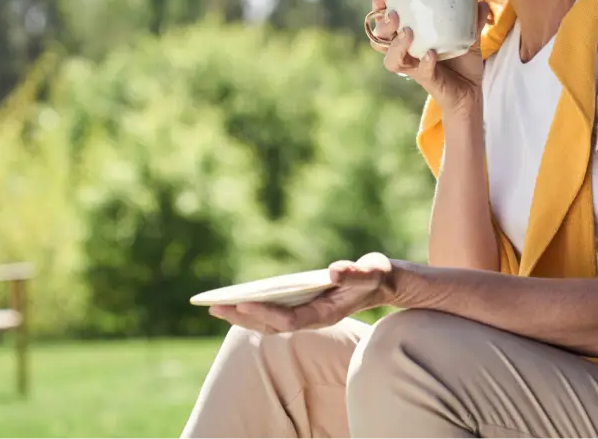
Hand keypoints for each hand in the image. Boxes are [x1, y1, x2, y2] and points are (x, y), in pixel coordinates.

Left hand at [209, 253, 395, 333]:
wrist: (383, 284)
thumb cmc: (376, 275)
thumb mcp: (372, 271)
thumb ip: (356, 273)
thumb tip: (334, 270)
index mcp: (325, 314)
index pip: (289, 320)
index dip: (264, 313)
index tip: (241, 303)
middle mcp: (313, 319)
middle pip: (272, 327)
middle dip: (243, 318)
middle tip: (214, 308)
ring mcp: (307, 317)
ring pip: (269, 325)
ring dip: (243, 317)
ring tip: (217, 308)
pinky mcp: (304, 310)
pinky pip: (273, 316)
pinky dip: (254, 311)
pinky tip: (237, 303)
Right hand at [369, 0, 490, 113]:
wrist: (471, 92)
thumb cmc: (462, 63)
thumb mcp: (468, 37)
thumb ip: (473, 21)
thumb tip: (481, 2)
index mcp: (411, 39)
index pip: (386, 25)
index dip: (379, 12)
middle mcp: (408, 54)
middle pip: (381, 41)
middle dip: (383, 26)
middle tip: (394, 16)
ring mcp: (416, 69)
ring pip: (392, 61)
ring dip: (396, 46)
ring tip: (407, 33)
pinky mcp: (428, 81)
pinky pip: (422, 72)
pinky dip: (425, 63)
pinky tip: (430, 54)